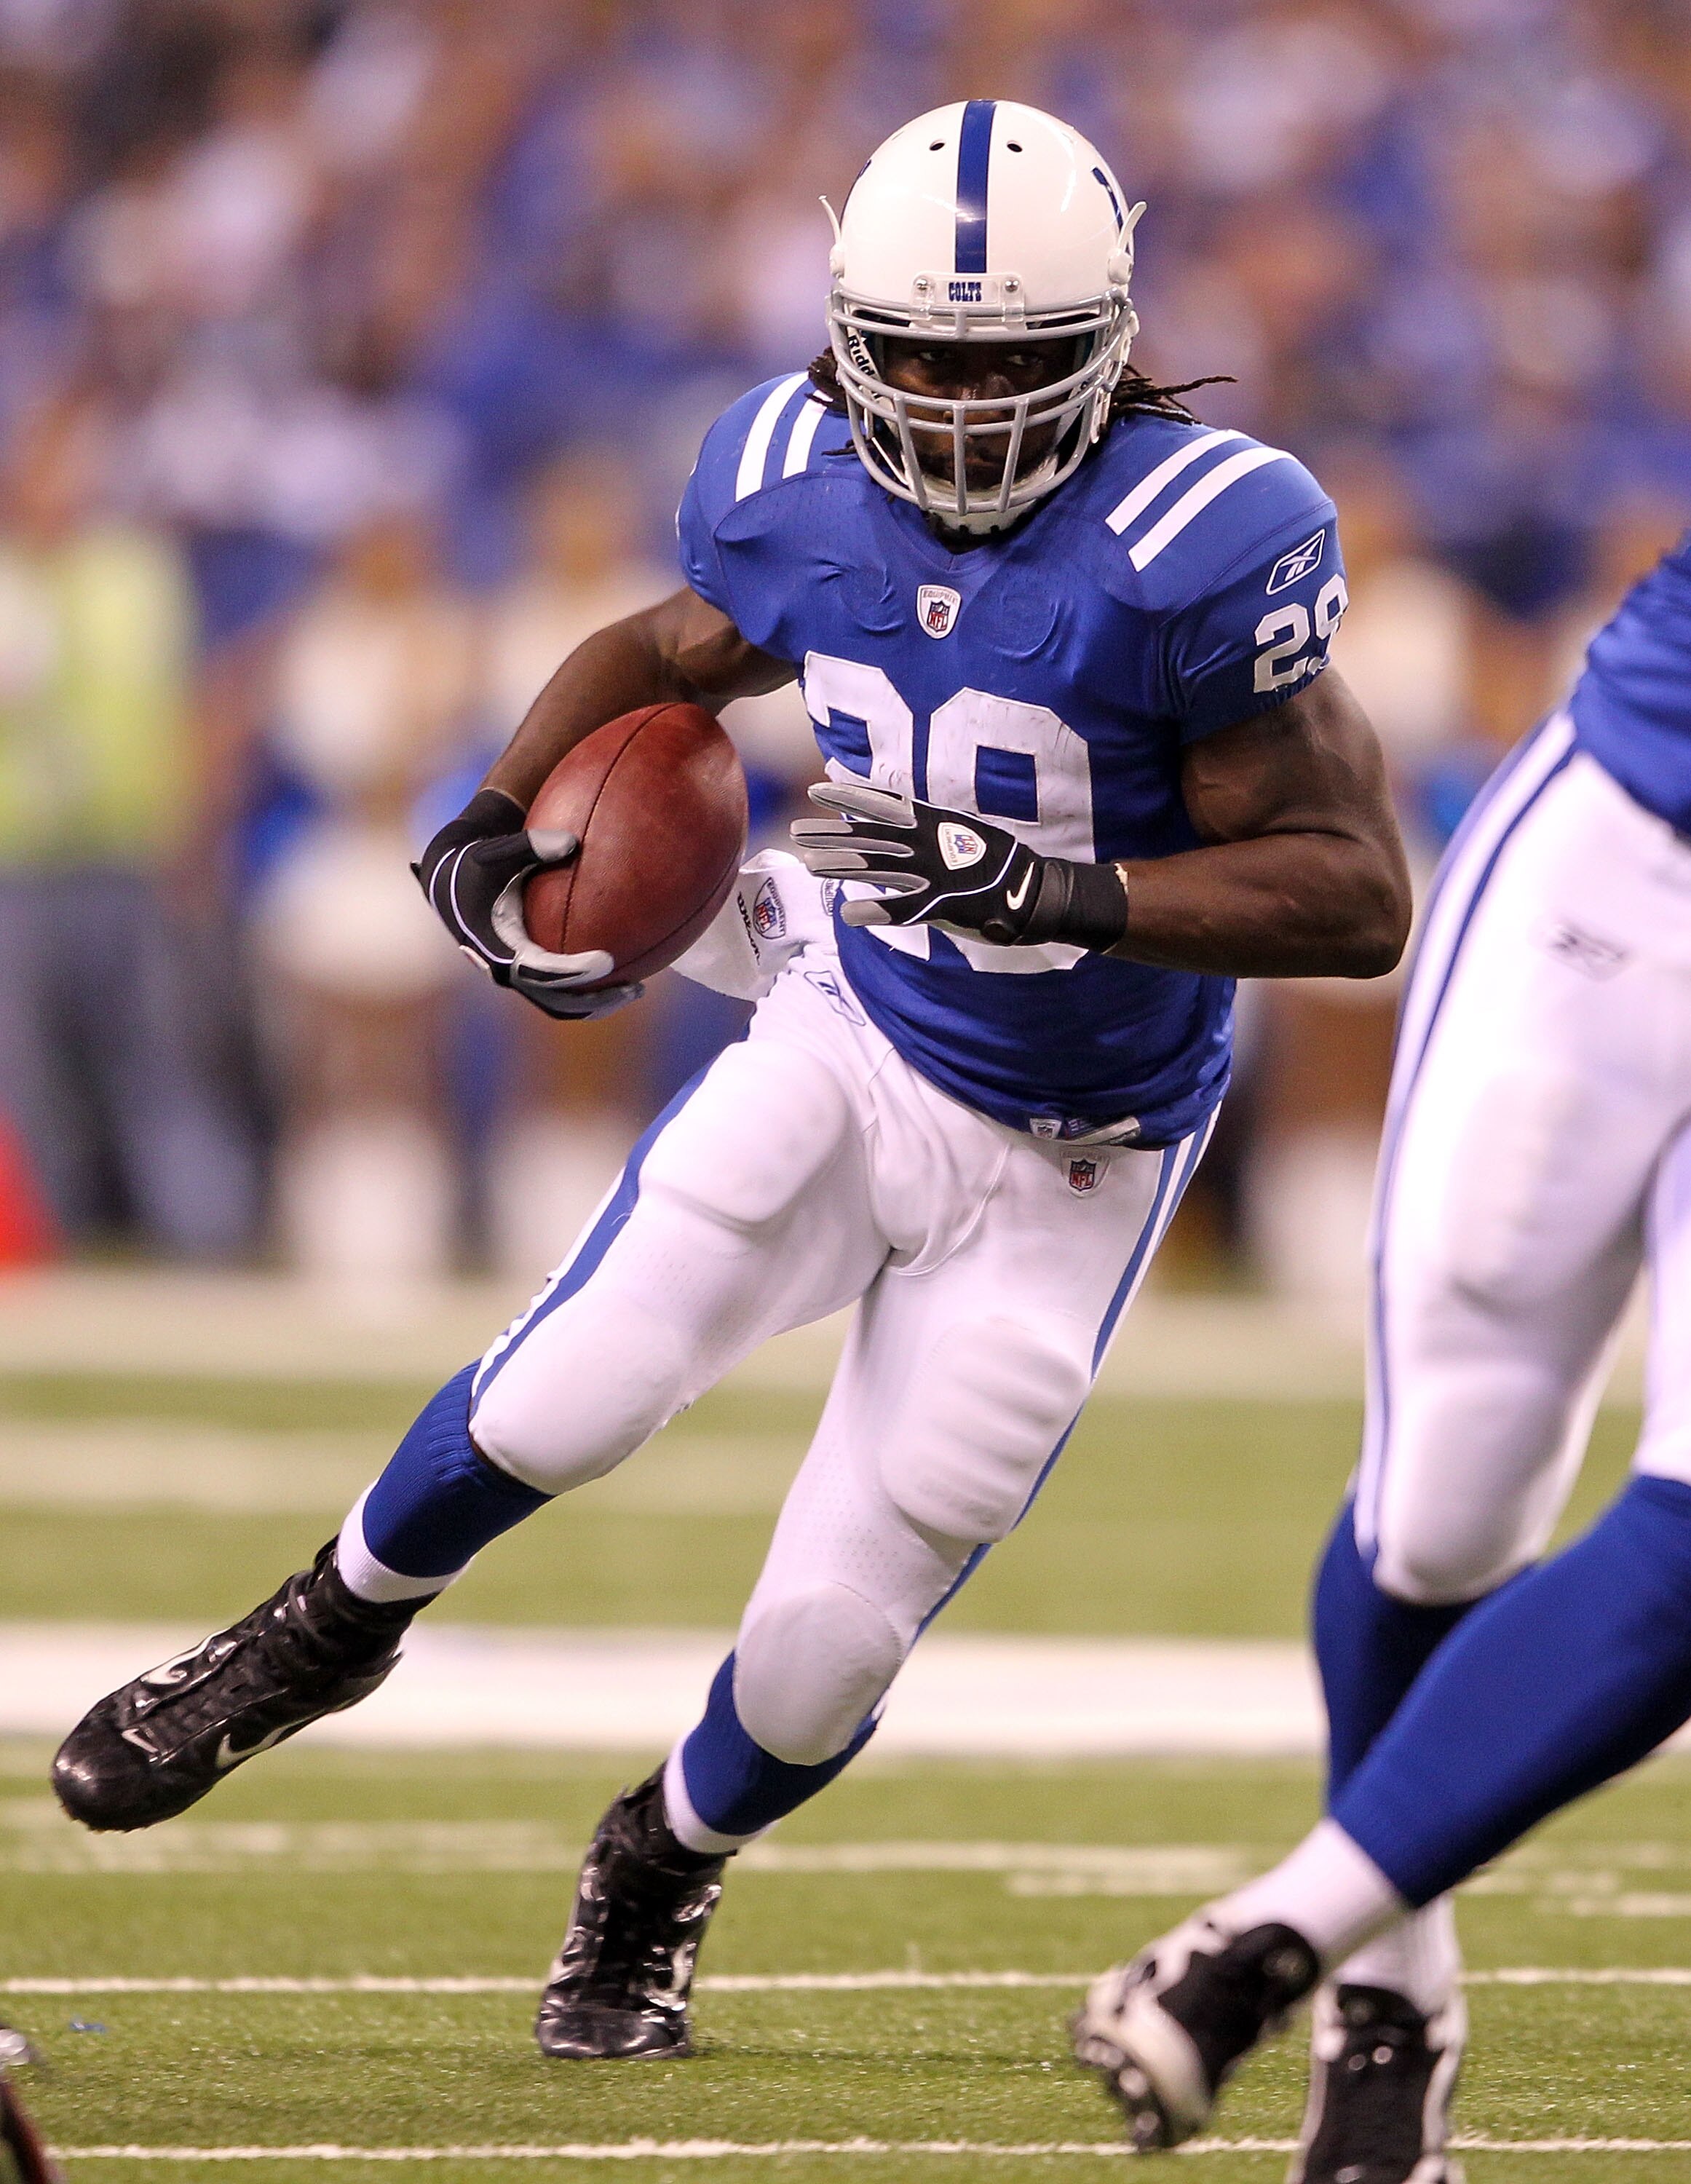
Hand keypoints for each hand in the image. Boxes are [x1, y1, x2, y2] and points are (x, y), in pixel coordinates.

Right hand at [414, 789, 642, 1019]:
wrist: (452, 881)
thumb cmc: (479, 861)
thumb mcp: (498, 850)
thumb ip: (531, 846)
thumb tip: (571, 842)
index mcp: (496, 947)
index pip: (538, 971)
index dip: (572, 971)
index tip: (607, 962)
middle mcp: (505, 969)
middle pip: (555, 1000)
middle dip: (594, 998)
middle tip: (634, 988)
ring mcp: (517, 975)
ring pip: (559, 1004)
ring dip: (597, 1003)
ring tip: (636, 990)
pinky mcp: (527, 972)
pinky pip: (560, 992)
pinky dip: (589, 990)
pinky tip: (623, 974)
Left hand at [790, 782, 1127, 949]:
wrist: (1037, 894)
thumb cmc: (1000, 864)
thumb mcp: (963, 832)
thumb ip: (929, 828)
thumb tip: (897, 822)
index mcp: (935, 822)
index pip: (883, 803)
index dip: (848, 795)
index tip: (816, 790)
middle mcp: (930, 843)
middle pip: (869, 835)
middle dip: (830, 832)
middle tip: (795, 831)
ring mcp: (934, 874)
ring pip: (876, 867)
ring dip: (839, 866)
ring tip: (810, 865)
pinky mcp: (942, 906)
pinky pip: (899, 910)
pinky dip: (872, 911)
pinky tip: (847, 912)